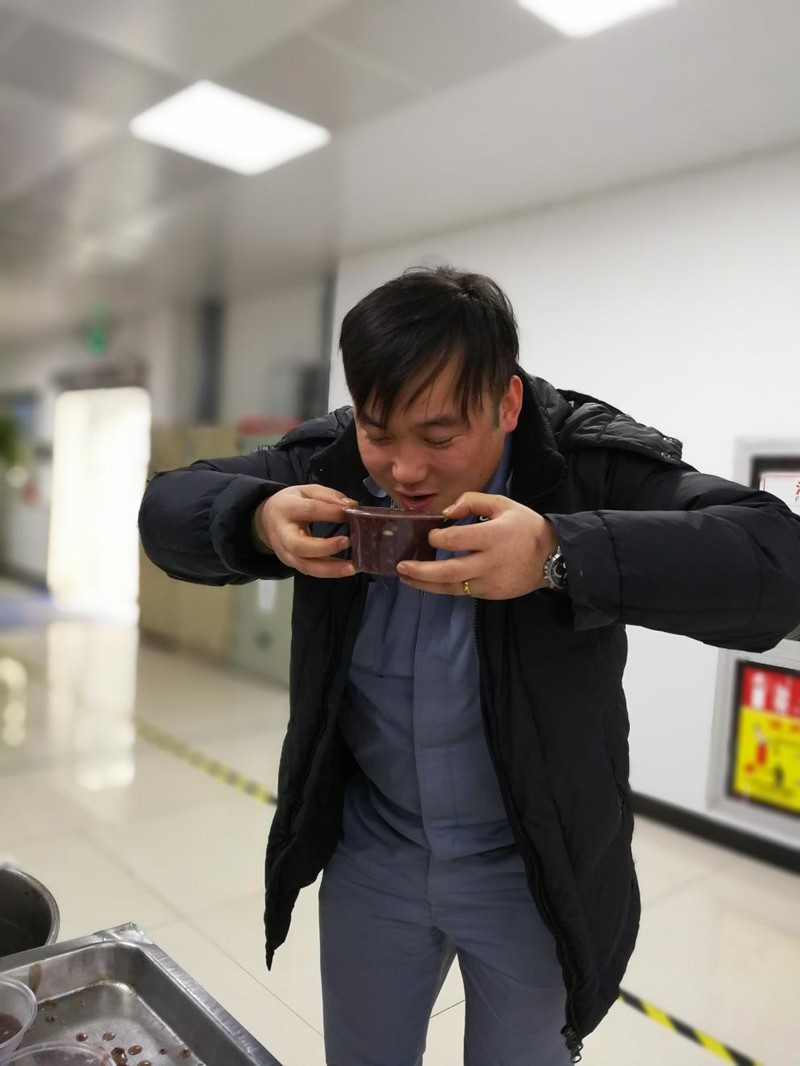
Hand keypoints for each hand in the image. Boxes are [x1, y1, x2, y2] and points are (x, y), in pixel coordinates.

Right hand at [256, 485, 356, 577]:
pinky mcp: (292, 563)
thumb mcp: (307, 491)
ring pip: (306, 566)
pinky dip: (329, 572)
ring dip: (330, 569)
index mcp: (286, 509)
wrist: (267, 520)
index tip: (350, 513)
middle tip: (347, 542)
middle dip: (325, 547)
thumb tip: (351, 505)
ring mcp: (286, 552)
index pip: (310, 510)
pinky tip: (345, 569)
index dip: (331, 513)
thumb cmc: (291, 504)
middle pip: (300, 546)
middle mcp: (283, 534)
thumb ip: (329, 496)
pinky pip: (311, 571)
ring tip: (352, 567)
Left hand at [395, 493, 558, 598]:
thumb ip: (472, 501)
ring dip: (426, 584)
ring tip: (406, 578)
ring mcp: (491, 582)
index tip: (430, 536)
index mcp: (493, 536)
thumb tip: (445, 513)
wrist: (552, 556)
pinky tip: (429, 582)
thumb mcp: (502, 503)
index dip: (437, 539)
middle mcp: (490, 562)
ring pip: (452, 587)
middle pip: (449, 571)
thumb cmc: (524, 526)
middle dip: (421, 571)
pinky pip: (463, 592)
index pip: (455, 540)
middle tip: (401, 566)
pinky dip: (444, 587)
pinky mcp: (492, 594)